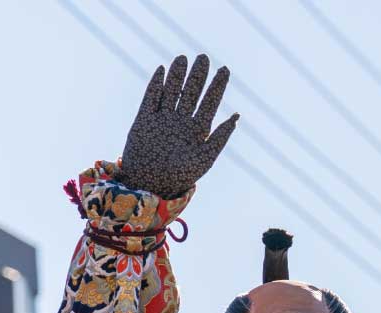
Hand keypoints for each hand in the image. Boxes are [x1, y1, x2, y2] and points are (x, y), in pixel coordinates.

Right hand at [120, 54, 238, 198]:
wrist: (148, 186)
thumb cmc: (179, 177)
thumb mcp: (204, 158)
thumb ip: (220, 137)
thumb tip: (236, 116)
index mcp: (196, 131)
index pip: (210, 103)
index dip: (217, 86)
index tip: (225, 69)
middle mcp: (180, 122)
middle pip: (191, 93)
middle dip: (198, 75)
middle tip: (203, 58)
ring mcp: (162, 119)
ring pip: (171, 91)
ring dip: (177, 75)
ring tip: (183, 58)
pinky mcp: (143, 120)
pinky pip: (150, 98)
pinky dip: (155, 84)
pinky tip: (162, 70)